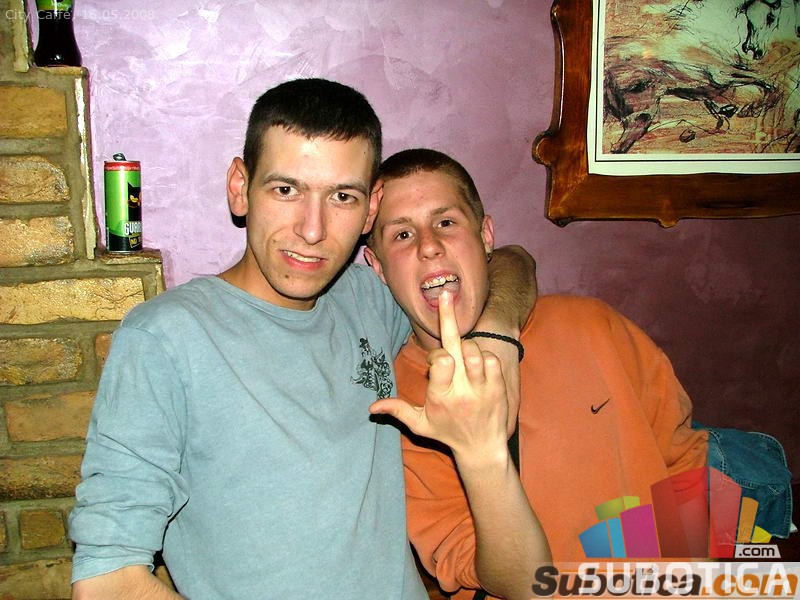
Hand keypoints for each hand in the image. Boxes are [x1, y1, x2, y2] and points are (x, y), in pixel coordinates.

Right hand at [370, 291, 508, 458]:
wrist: (482, 449)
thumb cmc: (448, 433)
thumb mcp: (420, 425)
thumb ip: (398, 410)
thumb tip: (371, 408)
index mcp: (441, 397)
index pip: (441, 362)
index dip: (436, 355)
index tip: (436, 361)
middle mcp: (462, 391)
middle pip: (458, 347)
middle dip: (449, 318)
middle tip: (444, 294)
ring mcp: (483, 388)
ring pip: (475, 351)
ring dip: (467, 348)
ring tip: (463, 358)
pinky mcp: (499, 387)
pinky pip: (491, 359)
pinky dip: (483, 356)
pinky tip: (478, 365)